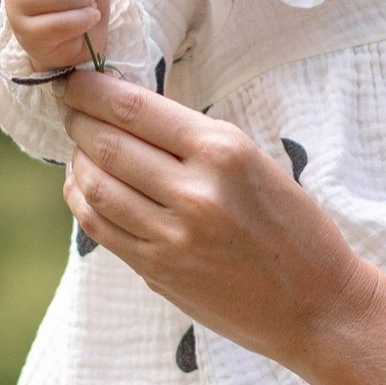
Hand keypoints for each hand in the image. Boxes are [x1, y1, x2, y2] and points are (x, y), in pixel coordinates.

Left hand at [60, 72, 375, 370]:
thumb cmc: (293, 228)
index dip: (91, 89)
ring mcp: (172, 237)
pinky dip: (82, 200)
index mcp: (224, 152)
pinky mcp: (158, 272)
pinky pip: (100, 228)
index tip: (74, 79)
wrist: (318, 304)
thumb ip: (194, 143)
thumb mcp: (255, 163)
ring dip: (77, 160)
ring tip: (77, 146)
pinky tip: (84, 187)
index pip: (135, 109)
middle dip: (77, 119)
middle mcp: (195, 192)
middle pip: (106, 144)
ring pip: (95, 186)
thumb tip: (127, 114)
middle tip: (67, 106)